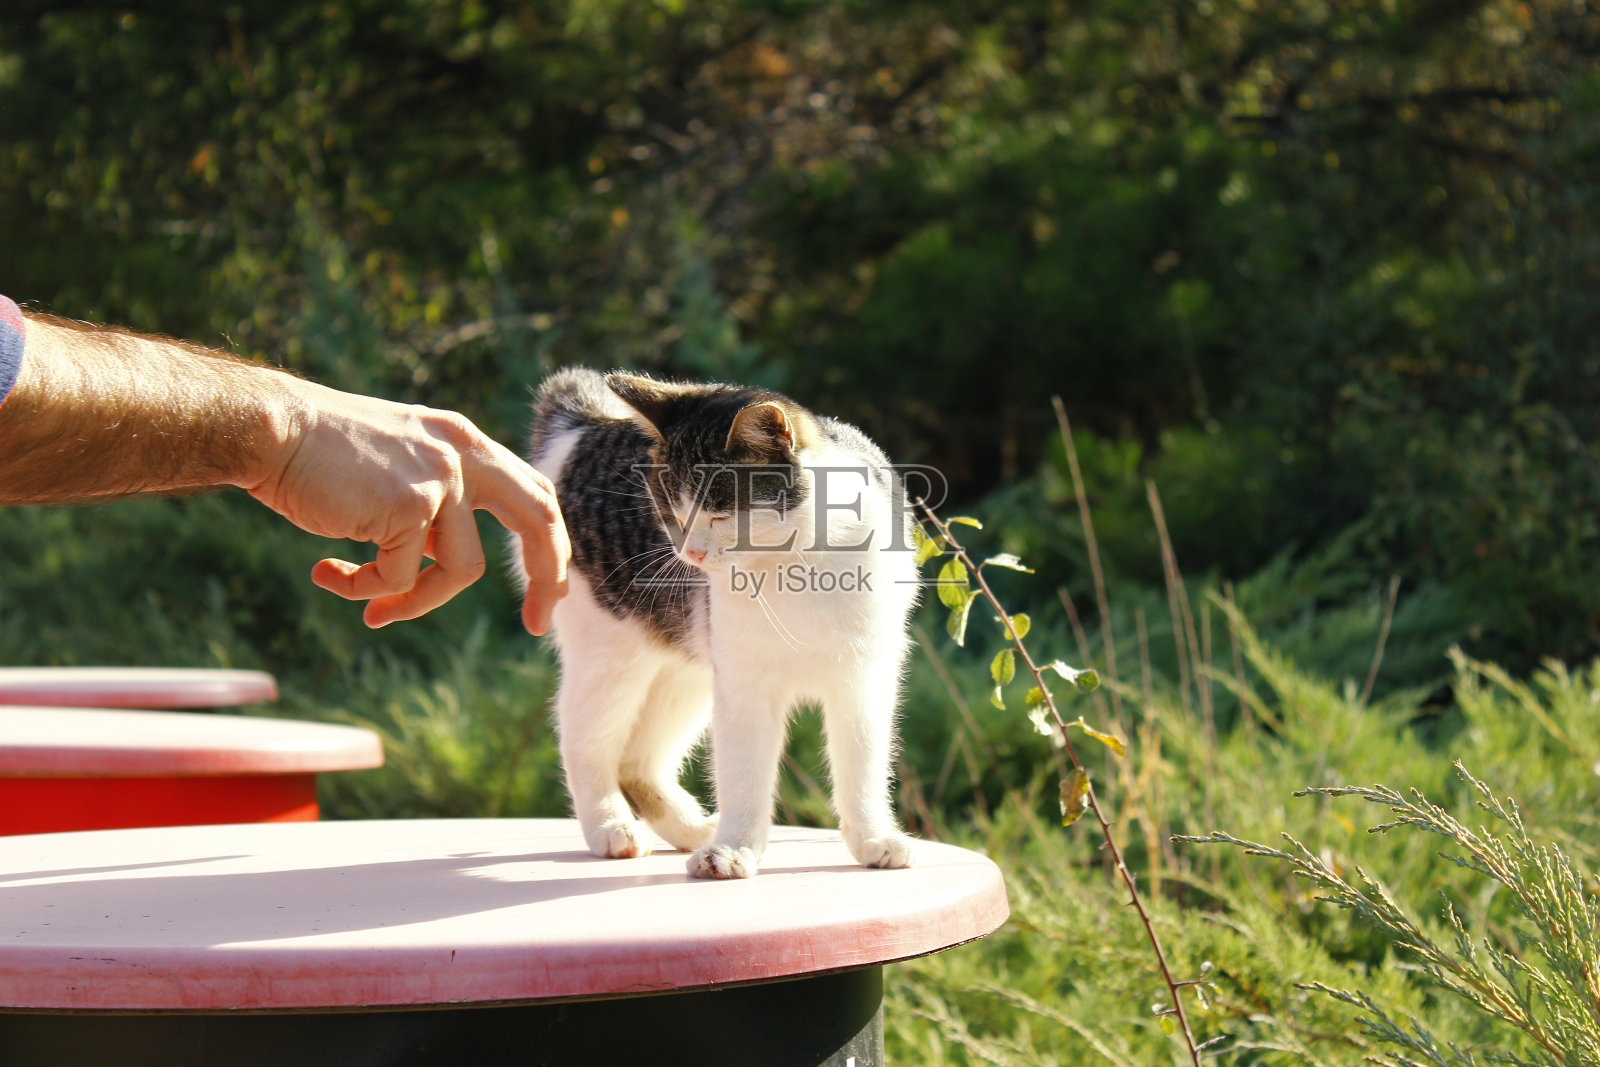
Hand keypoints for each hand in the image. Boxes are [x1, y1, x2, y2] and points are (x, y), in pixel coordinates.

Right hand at [244, 379, 569, 632]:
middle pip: (538, 519)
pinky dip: (362, 588)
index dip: (546, 543)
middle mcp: (463, 454)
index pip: (532, 493)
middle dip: (545, 576)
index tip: (546, 590)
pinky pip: (399, 578)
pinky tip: (326, 573)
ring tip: (370, 610)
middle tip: (537, 626)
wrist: (269, 428)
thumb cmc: (316, 454)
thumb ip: (433, 495)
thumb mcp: (396, 463)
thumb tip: (445, 559)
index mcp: (463, 442)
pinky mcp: (410, 506)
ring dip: (413, 602)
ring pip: (459, 572)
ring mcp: (440, 479)